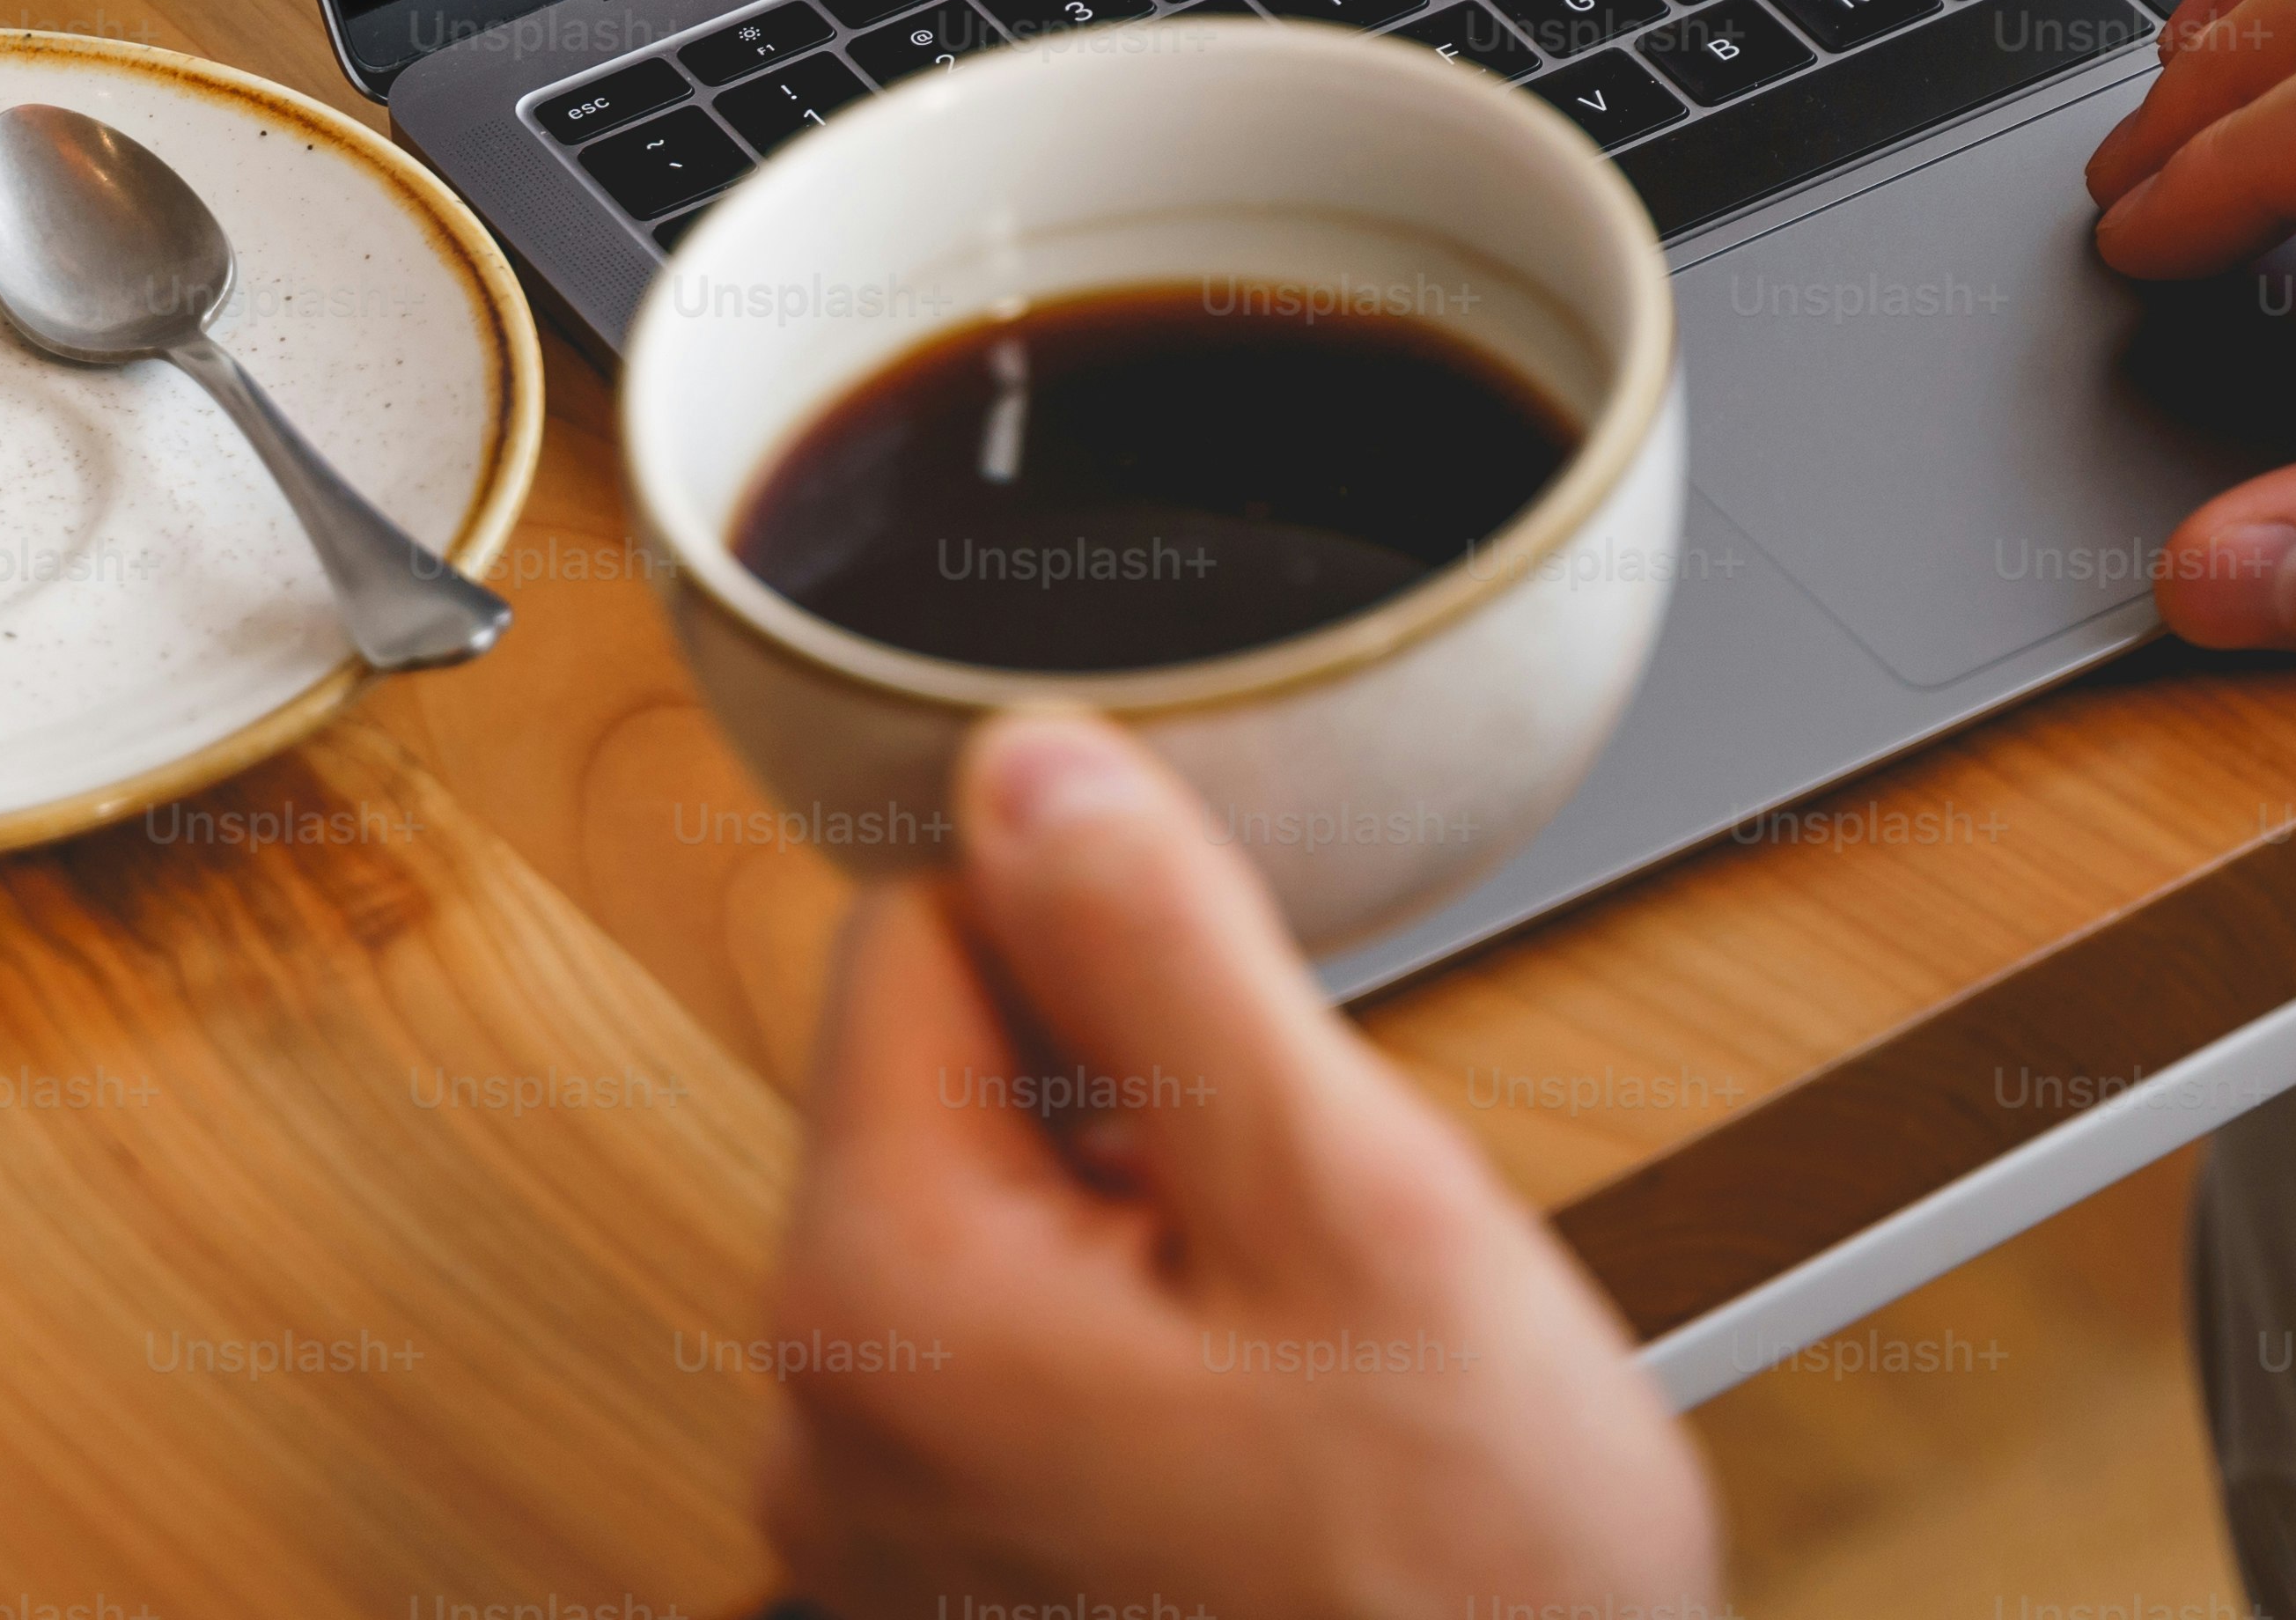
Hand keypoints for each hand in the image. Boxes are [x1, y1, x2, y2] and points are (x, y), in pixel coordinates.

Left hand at [761, 710, 1721, 1619]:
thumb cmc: (1470, 1598)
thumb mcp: (1354, 1205)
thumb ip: (1165, 952)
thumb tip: (1026, 760)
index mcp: (884, 1291)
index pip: (909, 926)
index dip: (1103, 921)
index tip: (1243, 1017)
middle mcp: (824, 1427)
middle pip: (944, 1077)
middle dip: (1134, 1088)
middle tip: (1308, 1224)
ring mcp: (877, 1534)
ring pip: (1004, 1219)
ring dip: (1154, 1226)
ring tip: (1306, 1350)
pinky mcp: (956, 1592)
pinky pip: (1025, 1366)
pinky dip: (1148, 1354)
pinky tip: (1277, 1440)